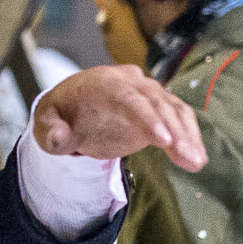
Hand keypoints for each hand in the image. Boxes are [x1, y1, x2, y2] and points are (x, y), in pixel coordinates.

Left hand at [34, 65, 205, 172]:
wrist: (73, 109)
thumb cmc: (59, 116)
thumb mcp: (46, 124)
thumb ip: (50, 132)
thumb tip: (59, 138)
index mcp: (103, 82)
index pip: (129, 97)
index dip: (147, 117)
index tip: (162, 140)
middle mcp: (130, 81)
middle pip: (158, 102)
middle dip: (175, 129)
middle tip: (186, 156)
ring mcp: (147, 93)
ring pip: (173, 110)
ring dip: (187, 135)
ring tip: (196, 162)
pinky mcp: (158, 108)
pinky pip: (178, 119)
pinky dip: (189, 137)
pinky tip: (196, 158)